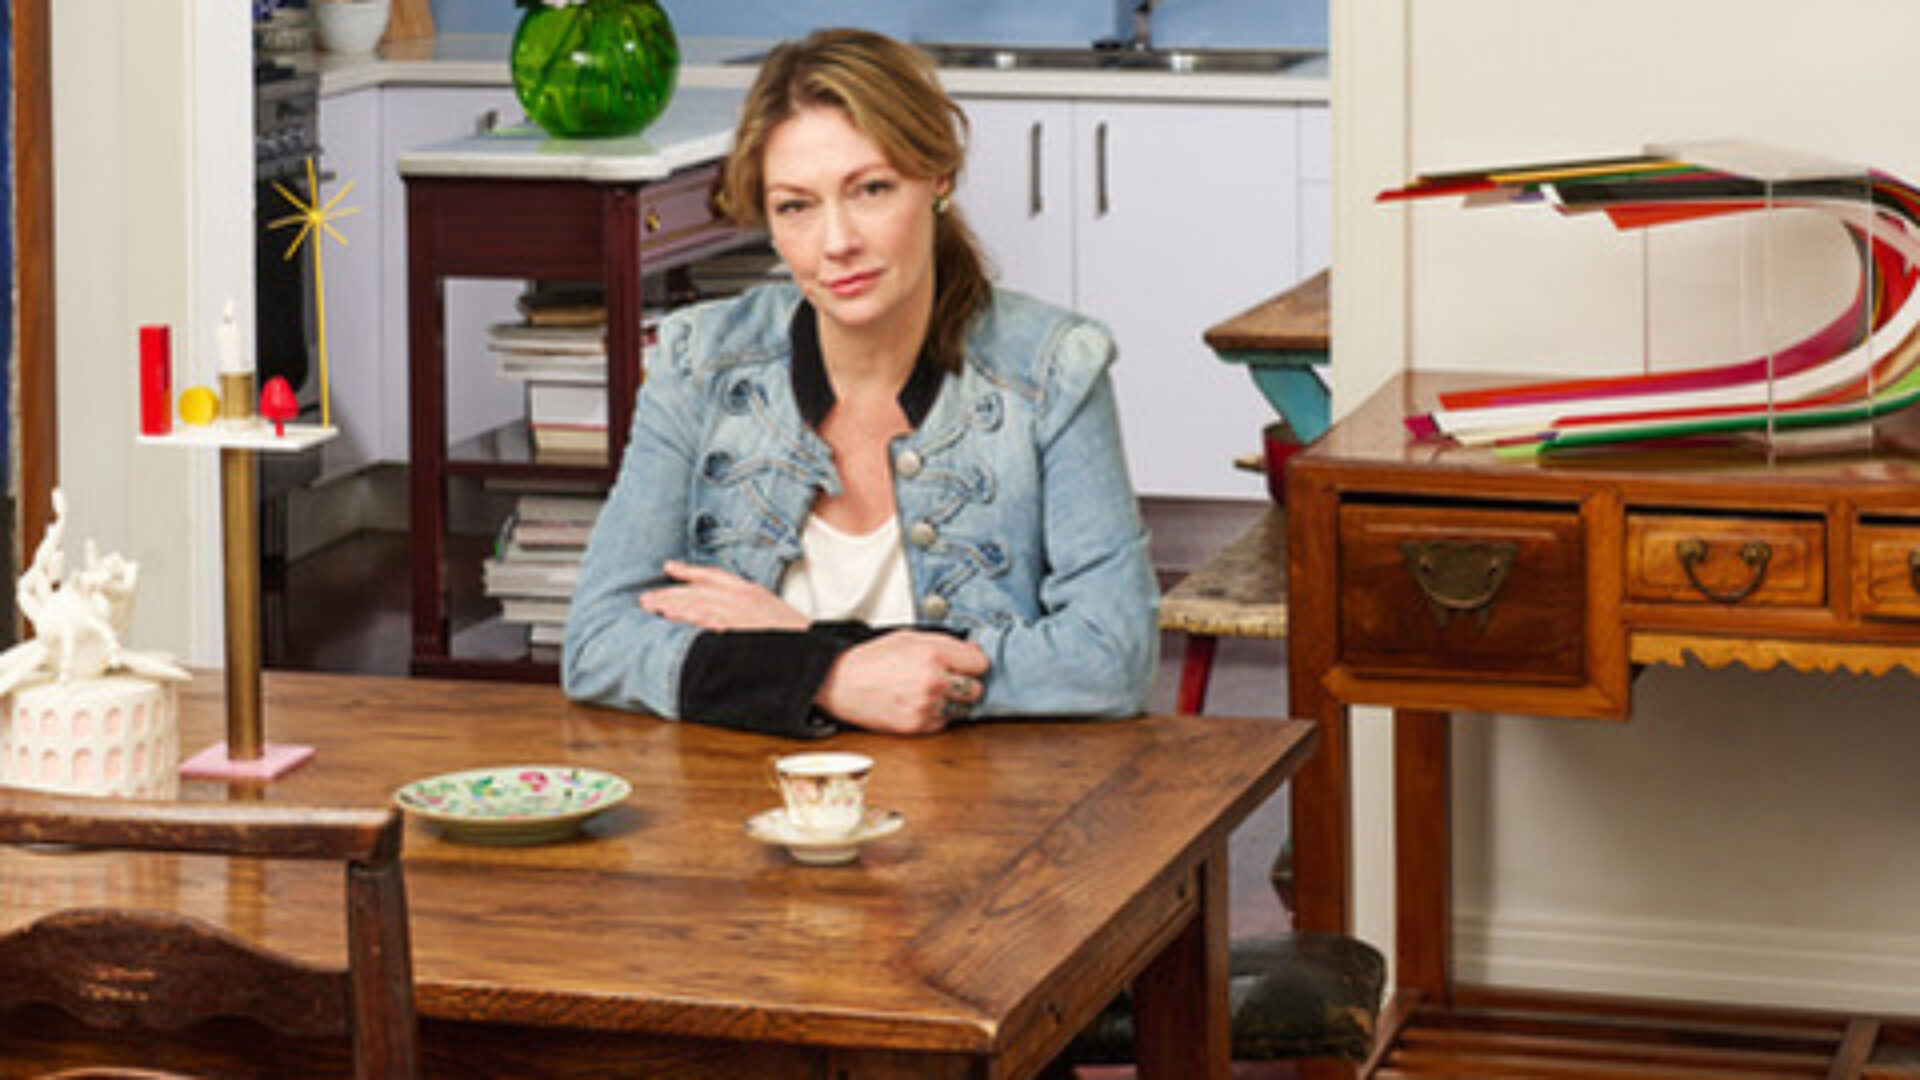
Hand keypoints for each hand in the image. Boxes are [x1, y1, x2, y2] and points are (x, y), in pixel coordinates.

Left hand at [638, 560, 809, 630]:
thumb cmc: (797, 640)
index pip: (715, 575)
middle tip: (646, 596)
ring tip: (648, 606)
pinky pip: (704, 620)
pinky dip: (685, 616)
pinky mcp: (737, 629)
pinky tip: (668, 617)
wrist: (815, 655)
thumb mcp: (774, 613)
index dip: (690, 571)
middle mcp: (743, 597)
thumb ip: (751, 609)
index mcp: (753, 591)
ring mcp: (739, 613)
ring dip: (669, 603)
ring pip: (696, 602)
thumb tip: (731, 615)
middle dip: (670, 592)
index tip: (670, 568)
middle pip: (698, 589)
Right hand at [816, 631, 989, 734]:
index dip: (973, 663)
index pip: (980, 664)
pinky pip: (944, 722)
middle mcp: (933, 681)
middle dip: (965, 684)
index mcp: (933, 654)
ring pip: (962, 709)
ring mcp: (926, 706)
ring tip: (929, 692)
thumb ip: (945, 643)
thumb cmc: (873, 658)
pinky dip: (936, 715)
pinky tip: (919, 704)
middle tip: (949, 680)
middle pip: (976, 689)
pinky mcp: (917, 725)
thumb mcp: (909, 637)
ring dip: (951, 702)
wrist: (842, 682)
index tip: (966, 665)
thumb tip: (974, 651)